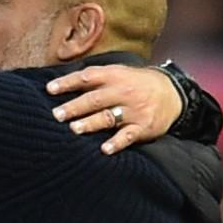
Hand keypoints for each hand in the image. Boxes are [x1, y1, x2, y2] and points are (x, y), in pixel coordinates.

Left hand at [46, 65, 182, 154]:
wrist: (172, 93)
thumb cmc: (136, 83)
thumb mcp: (118, 73)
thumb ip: (94, 78)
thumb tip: (62, 84)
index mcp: (114, 76)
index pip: (87, 77)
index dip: (68, 82)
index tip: (50, 89)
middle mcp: (123, 92)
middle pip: (95, 99)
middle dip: (74, 107)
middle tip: (56, 115)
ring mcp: (134, 110)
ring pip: (109, 117)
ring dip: (90, 124)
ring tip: (74, 129)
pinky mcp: (143, 127)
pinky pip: (128, 136)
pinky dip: (117, 143)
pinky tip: (105, 149)